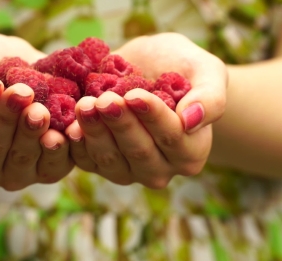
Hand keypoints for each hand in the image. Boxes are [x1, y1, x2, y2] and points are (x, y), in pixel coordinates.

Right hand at [0, 31, 73, 190]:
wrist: (5, 69)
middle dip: (7, 118)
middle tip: (21, 92)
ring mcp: (10, 175)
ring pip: (20, 159)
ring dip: (31, 134)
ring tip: (40, 109)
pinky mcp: (43, 172)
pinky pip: (50, 168)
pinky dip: (58, 152)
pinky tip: (62, 133)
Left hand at [65, 33, 226, 187]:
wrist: (147, 69)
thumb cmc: (182, 68)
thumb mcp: (206, 70)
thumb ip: (211, 97)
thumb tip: (192, 121)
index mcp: (190, 153)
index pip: (172, 138)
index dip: (153, 117)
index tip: (135, 96)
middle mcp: (160, 169)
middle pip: (139, 152)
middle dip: (120, 125)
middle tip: (104, 100)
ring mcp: (128, 171)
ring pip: (111, 159)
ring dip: (95, 133)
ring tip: (84, 105)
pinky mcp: (100, 166)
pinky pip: (87, 161)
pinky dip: (77, 144)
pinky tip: (70, 125)